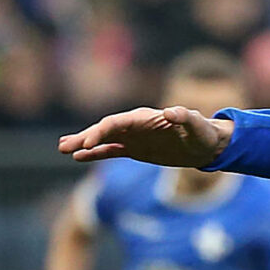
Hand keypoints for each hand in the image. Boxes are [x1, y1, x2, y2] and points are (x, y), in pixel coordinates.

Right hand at [59, 105, 228, 166]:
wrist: (207, 144)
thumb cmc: (203, 132)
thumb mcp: (197, 126)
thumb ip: (184, 118)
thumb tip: (171, 111)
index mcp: (145, 117)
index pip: (116, 122)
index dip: (100, 132)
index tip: (86, 145)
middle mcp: (135, 125)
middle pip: (104, 129)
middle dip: (84, 137)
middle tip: (63, 146)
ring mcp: (134, 137)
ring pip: (103, 139)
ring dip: (84, 143)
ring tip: (63, 148)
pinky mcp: (136, 149)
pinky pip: (111, 150)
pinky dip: (96, 153)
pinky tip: (79, 157)